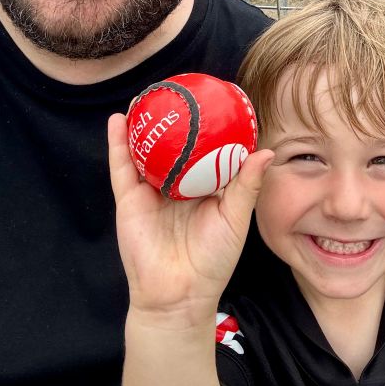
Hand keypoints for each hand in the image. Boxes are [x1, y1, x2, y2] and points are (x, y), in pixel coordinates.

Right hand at [107, 113, 273, 327]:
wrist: (178, 295)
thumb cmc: (213, 260)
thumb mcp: (235, 218)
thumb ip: (246, 185)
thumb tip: (266, 152)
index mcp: (204, 187)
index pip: (208, 150)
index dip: (211, 127)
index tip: (217, 100)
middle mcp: (177, 185)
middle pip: (175, 145)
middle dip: (176, 119)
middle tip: (180, 89)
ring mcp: (151, 191)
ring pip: (146, 151)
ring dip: (145, 124)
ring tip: (148, 95)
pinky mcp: (130, 200)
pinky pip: (122, 167)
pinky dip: (118, 143)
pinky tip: (118, 120)